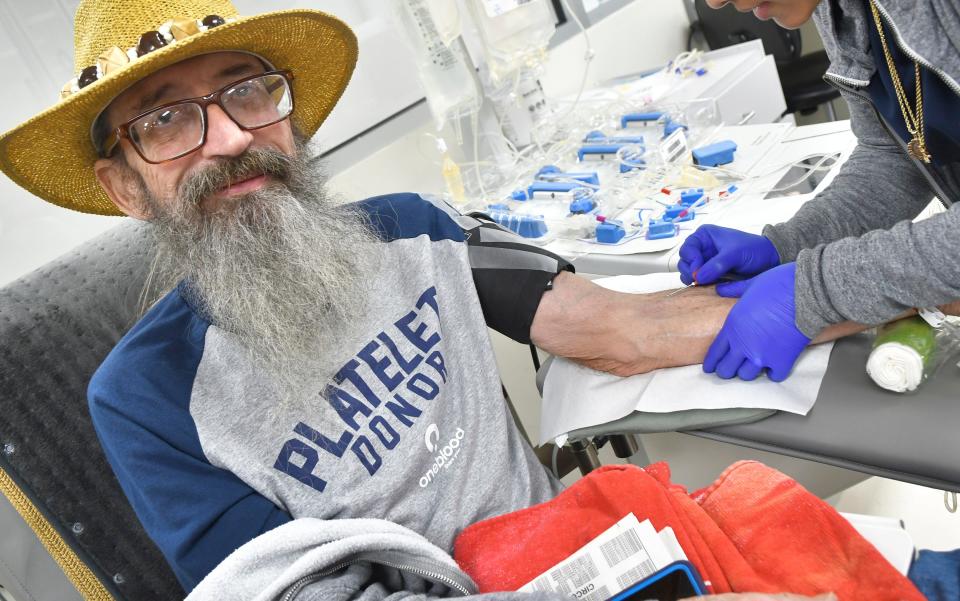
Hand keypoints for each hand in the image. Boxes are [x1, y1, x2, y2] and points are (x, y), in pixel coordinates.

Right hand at [678, 225, 779, 294]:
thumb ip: (716, 265)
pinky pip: (697, 279)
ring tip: (700, 284)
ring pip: (688, 271)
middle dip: (688, 270)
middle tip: (697, 280)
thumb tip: (698, 277)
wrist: (768, 260)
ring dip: (691, 278)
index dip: (691, 260)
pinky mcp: (709, 273)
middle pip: (684, 260)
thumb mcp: (735, 254)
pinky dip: (697, 283)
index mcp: (705, 235)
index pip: (688, 248)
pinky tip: (703, 286)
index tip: (698, 271)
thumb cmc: (753, 250)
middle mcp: (702, 247)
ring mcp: (705, 261)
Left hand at [703, 263, 809, 381]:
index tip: (711, 368)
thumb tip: (720, 288)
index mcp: (732, 327)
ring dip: (748, 372)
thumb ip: (732, 290)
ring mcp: (762, 355)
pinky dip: (773, 373)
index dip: (711, 363)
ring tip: (751, 366)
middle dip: (726, 370)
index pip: (714, 353)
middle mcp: (743, 345)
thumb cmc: (778, 285)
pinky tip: (773, 367)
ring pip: (746, 376)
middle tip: (730, 369)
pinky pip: (773, 376)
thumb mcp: (749, 284)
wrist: (807, 293)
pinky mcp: (782, 361)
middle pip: (726, 370)